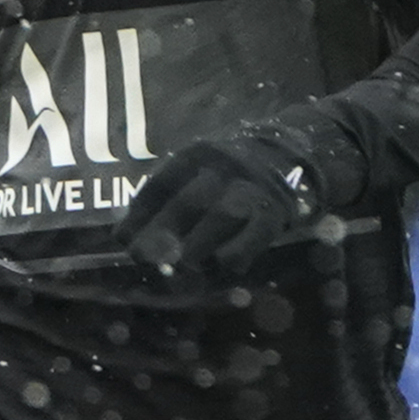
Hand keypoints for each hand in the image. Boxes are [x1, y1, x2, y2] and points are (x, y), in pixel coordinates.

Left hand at [124, 114, 341, 280]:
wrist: (295, 153)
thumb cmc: (233, 173)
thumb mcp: (202, 170)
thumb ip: (171, 196)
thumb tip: (125, 234)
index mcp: (197, 155)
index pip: (161, 185)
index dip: (140, 214)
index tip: (123, 238)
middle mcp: (223, 167)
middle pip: (188, 201)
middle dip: (162, 232)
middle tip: (142, 258)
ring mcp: (251, 188)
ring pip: (221, 216)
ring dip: (197, 244)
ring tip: (182, 264)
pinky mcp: (275, 211)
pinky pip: (254, 235)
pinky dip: (236, 252)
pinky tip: (223, 266)